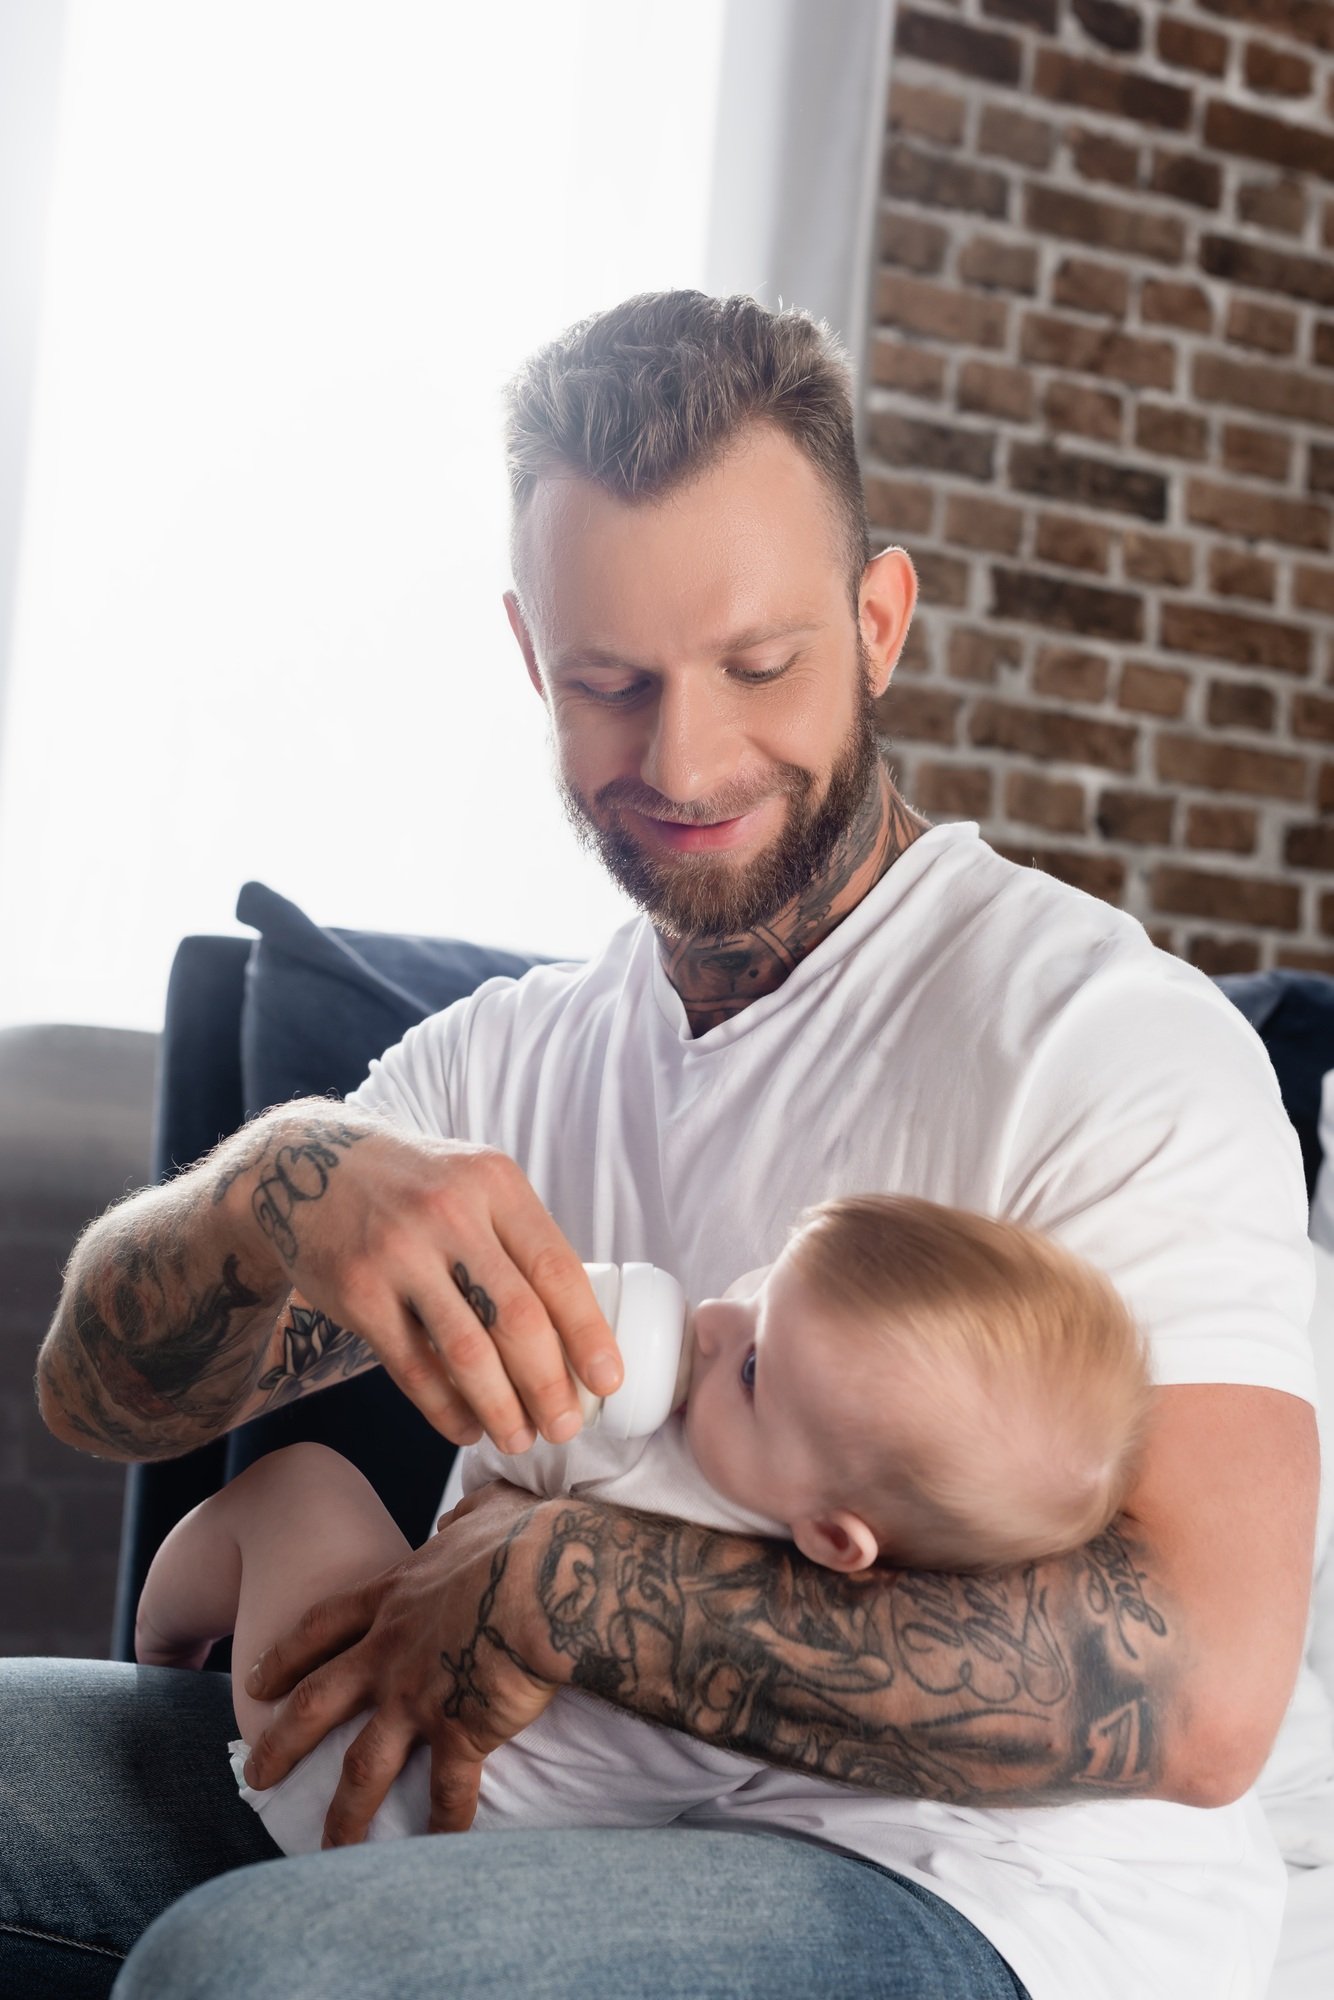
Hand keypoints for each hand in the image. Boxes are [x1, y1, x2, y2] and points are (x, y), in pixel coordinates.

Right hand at [239, 1112, 621, 1449]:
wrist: (304, 1166)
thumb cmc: (415, 1186)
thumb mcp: (473, 1182)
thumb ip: (518, 1240)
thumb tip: (579, 1331)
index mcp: (494, 1182)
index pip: (557, 1268)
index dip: (588, 1333)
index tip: (608, 1382)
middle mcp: (449, 1212)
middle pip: (517, 1317)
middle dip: (549, 1385)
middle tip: (566, 1428)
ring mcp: (398, 1252)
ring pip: (466, 1351)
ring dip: (501, 1407)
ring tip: (520, 1438)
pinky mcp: (357, 1291)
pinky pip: (413, 1366)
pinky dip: (445, 1408)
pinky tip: (467, 1426)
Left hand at [242, 1482, 564, 1842]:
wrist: (550, 1575)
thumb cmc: (526, 1536)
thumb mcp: (488, 1510)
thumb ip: (465, 1516)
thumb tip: (463, 1514)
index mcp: (393, 1597)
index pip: (320, 1629)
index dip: (285, 1658)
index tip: (257, 1684)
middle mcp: (389, 1652)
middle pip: (314, 1704)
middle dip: (279, 1745)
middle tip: (253, 1777)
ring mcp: (418, 1695)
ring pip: (362, 1766)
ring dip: (342, 1813)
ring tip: (325, 1850)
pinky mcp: (460, 1730)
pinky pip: (447, 1793)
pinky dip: (442, 1826)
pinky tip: (436, 1854)